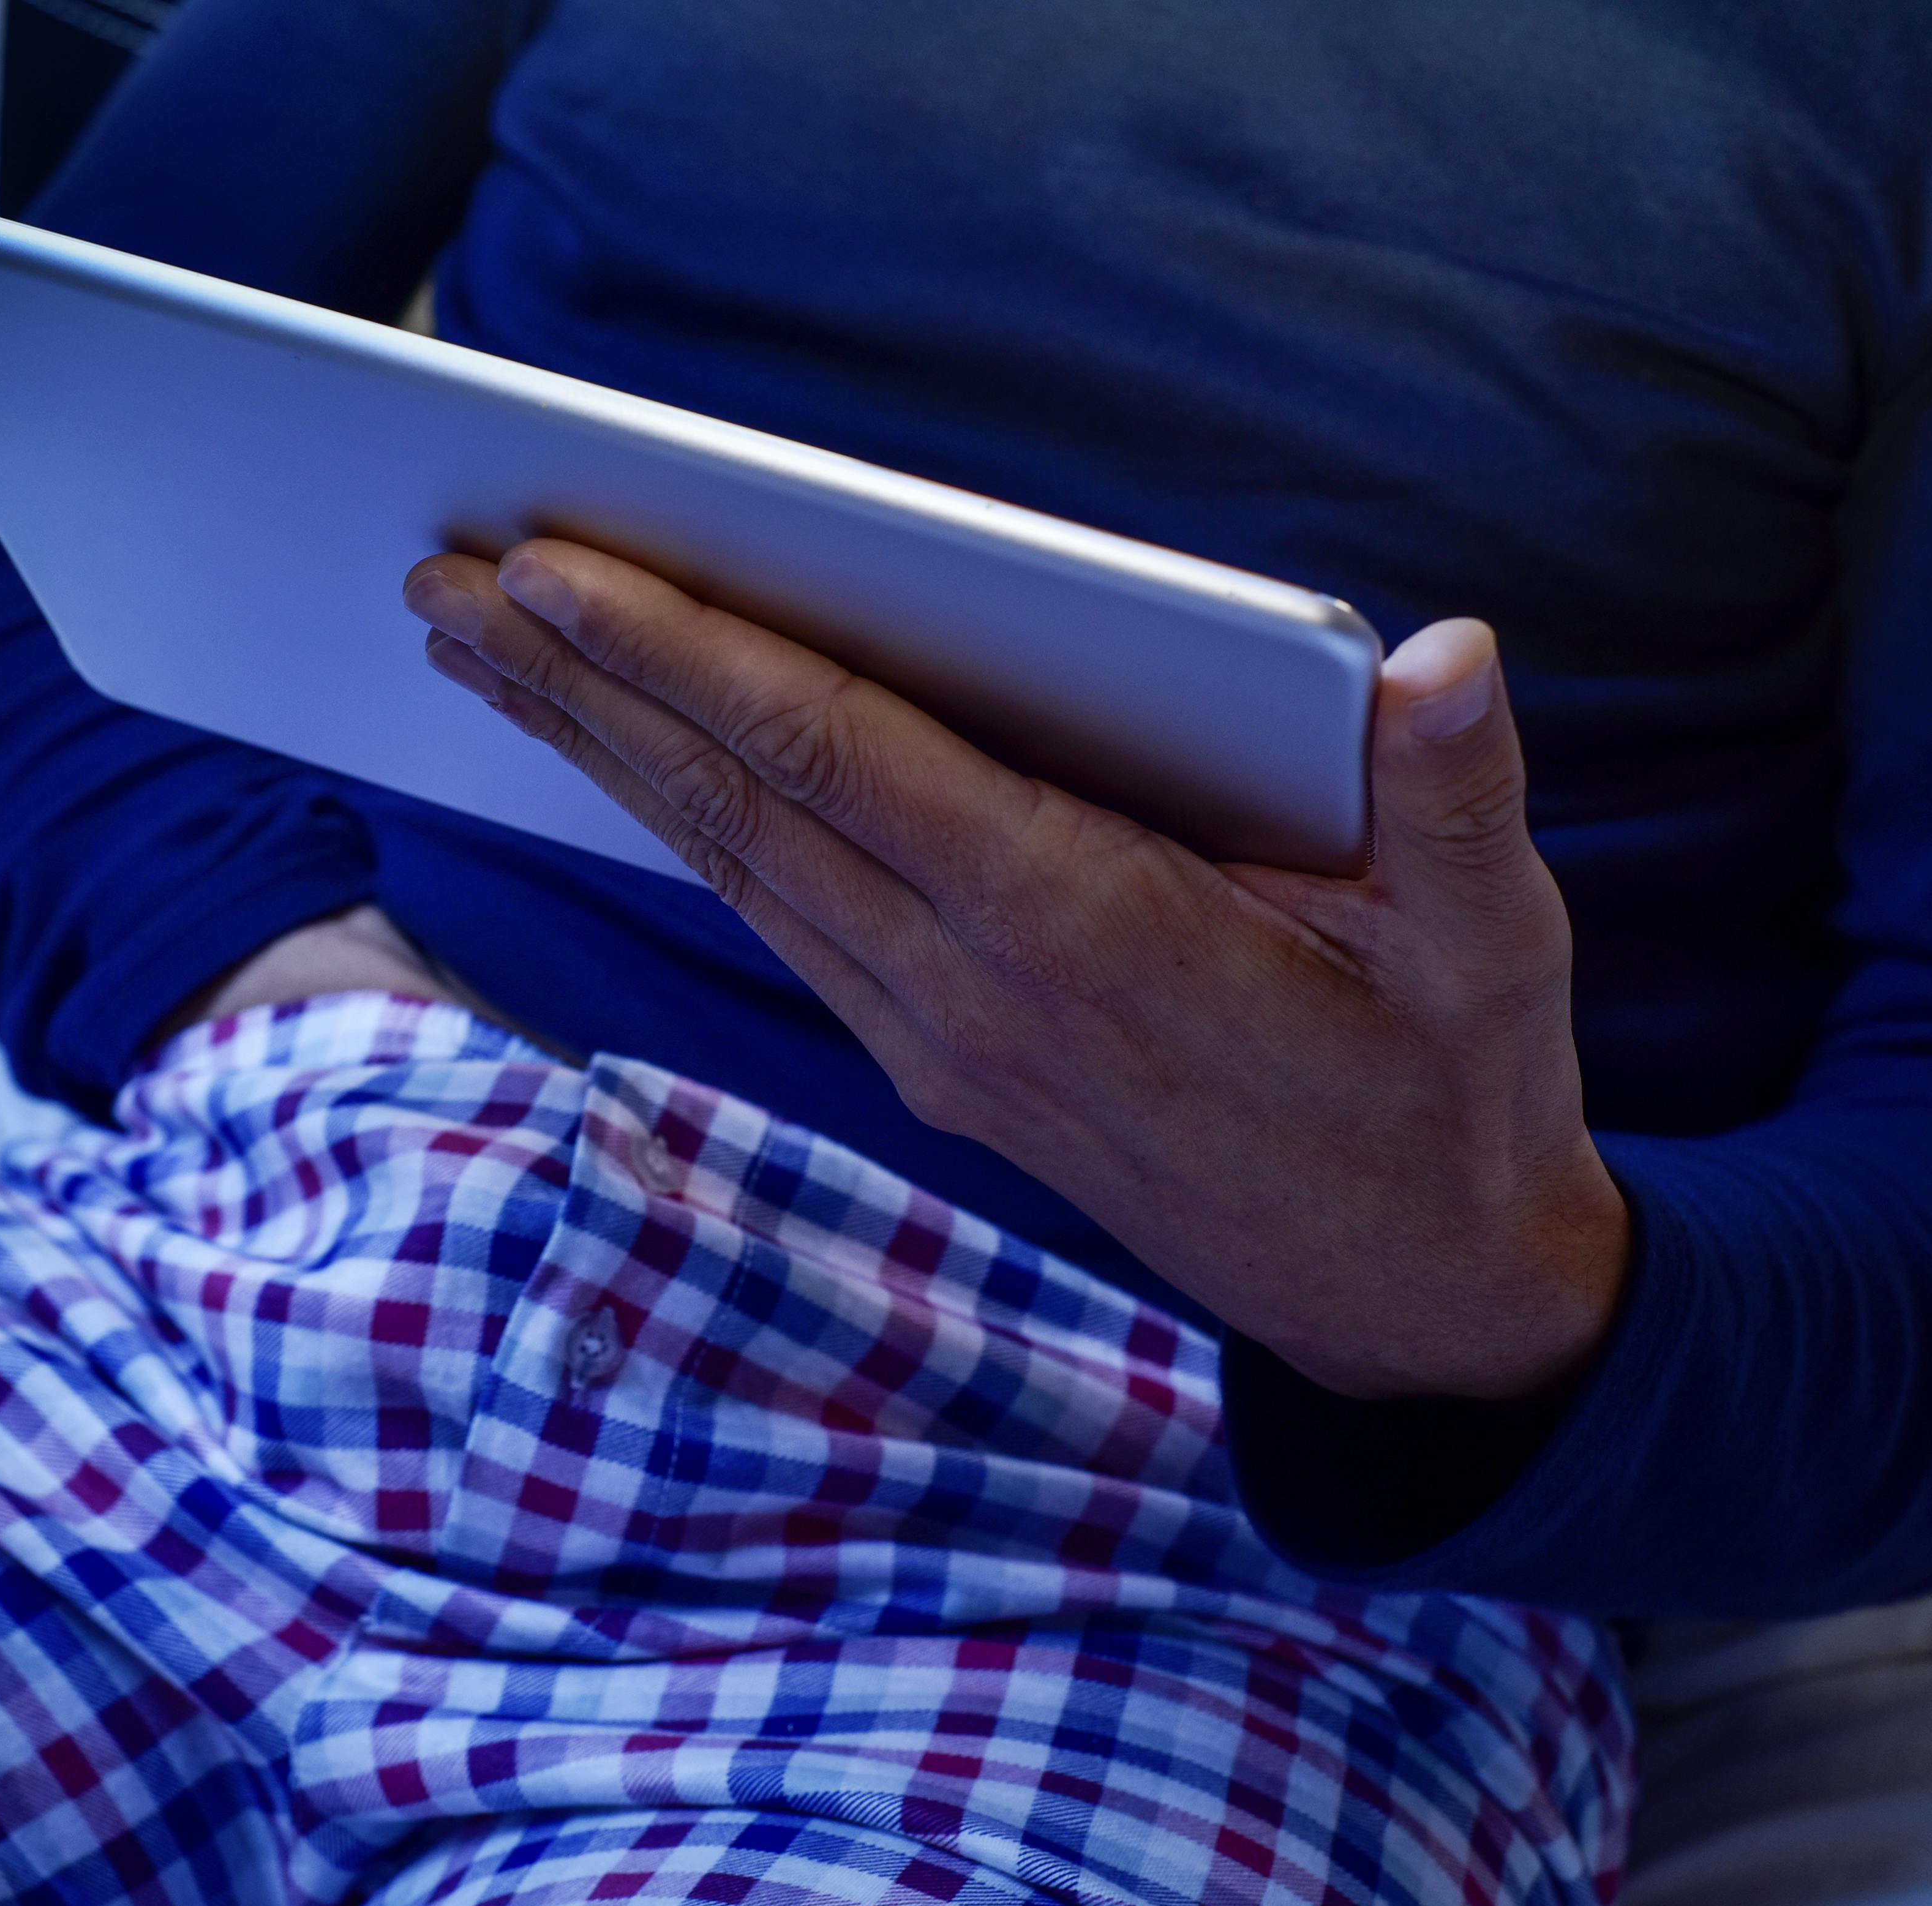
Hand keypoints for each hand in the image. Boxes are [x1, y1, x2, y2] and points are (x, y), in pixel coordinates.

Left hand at [402, 541, 1627, 1401]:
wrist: (1410, 1307)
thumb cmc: (1450, 1103)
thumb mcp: (1494, 948)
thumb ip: (1459, 796)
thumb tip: (1445, 657)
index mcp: (1085, 926)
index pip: (842, 759)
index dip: (690, 657)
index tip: (554, 573)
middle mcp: (972, 987)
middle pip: (736, 806)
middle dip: (580, 686)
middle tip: (437, 582)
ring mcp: (940, 1041)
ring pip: (733, 866)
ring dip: (603, 755)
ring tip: (484, 656)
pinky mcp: (942, 1070)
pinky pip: (780, 920)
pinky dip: (685, 827)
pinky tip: (628, 767)